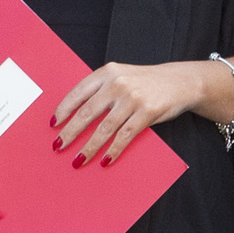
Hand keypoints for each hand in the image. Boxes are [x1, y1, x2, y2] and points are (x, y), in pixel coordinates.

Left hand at [53, 60, 206, 165]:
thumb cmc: (145, 82)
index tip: (54, 125)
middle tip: (59, 146)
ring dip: (89, 147)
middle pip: (87, 112)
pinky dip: (113, 150)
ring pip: (105, 128)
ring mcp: (132, 98)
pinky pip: (125, 136)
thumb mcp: (121, 76)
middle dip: (71, 132)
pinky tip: (105, 160)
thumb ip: (101, 90)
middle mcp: (117, 83)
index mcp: (107, 72)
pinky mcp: (147, 112)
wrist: (179, 82)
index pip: (78, 92)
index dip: (64, 110)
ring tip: (79, 160)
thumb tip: (75, 116)